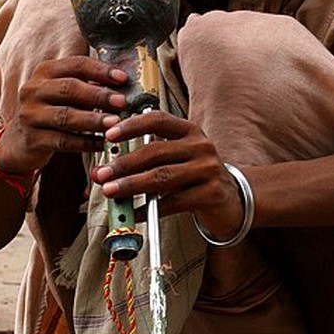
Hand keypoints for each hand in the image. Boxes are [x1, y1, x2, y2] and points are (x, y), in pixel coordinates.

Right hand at [0, 56, 127, 173]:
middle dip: (98, 95)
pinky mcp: (32, 139)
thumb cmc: (50, 112)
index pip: (76, 65)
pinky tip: (102, 144)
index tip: (123, 78)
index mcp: (45, 72)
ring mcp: (30, 115)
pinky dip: (85, 143)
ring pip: (65, 116)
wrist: (17, 142)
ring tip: (115, 123)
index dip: (101, 70)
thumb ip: (87, 85)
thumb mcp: (62, 93)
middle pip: (69, 88)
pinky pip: (62, 141)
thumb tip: (123, 84)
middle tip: (122, 102)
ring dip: (93, 120)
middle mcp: (33, 90)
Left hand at [89, 111, 245, 240]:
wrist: (232, 198)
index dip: (132, 125)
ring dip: (132, 185)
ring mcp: (209, 169)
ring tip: (110, 191)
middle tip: (101, 174)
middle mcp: (201, 145)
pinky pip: (174, 203)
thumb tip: (104, 170)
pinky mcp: (212, 193)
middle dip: (124, 164)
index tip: (109, 135)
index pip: (158, 120)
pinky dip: (150, 209)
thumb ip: (146, 159)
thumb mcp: (176, 158)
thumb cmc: (193, 176)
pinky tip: (135, 214)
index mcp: (189, 130)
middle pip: (156, 152)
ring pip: (163, 177)